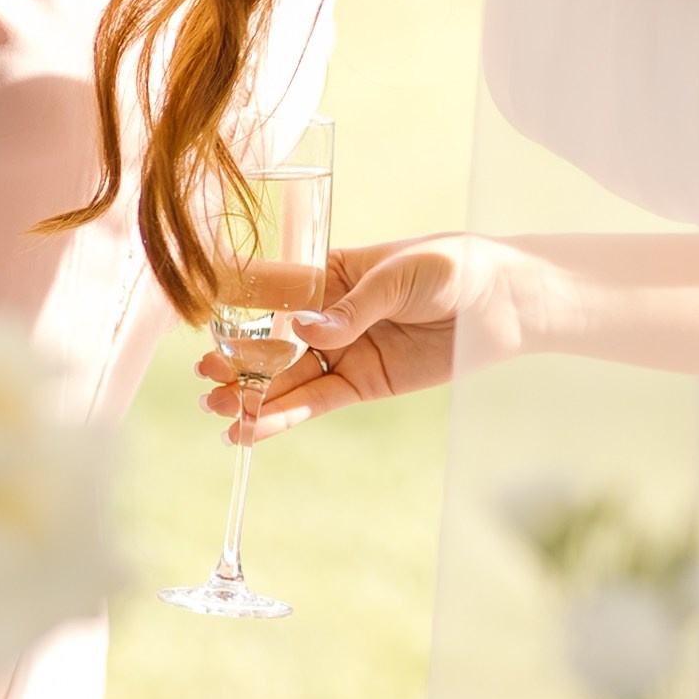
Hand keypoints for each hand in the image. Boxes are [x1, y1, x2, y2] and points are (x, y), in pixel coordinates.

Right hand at [197, 236, 521, 441]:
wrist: (501, 302)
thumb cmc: (451, 269)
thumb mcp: (401, 276)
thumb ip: (353, 307)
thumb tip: (306, 332)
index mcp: (327, 270)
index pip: (270, 286)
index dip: (233, 302)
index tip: (196, 318)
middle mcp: (325, 313)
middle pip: (269, 340)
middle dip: (235, 358)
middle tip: (205, 376)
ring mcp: (341, 350)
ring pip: (285, 378)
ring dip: (249, 394)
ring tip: (215, 408)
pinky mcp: (361, 383)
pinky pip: (315, 403)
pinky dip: (282, 418)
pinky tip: (249, 430)